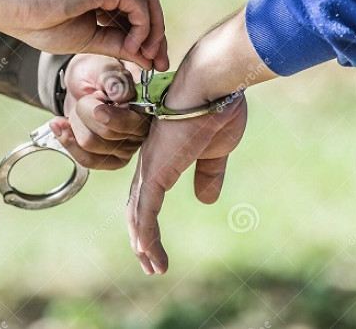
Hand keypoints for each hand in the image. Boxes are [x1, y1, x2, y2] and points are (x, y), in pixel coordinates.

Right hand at [0, 0, 167, 70]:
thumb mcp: (87, 38)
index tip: (152, 60)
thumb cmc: (36, 21)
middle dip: (157, 32)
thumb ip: (117, 44)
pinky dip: (141, 27)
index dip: (149, 32)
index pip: (137, 3)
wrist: (7, 4)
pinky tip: (131, 47)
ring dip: (153, 30)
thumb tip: (146, 59)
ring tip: (145, 57)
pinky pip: (137, 1)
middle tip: (158, 63)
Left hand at [48, 54, 149, 169]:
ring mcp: (125, 148)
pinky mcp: (109, 160)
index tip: (97, 106)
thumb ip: (112, 78)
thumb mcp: (104, 67)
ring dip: (76, 123)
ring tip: (79, 109)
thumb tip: (120, 95)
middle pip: (106, 133)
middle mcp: (140, 132)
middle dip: (85, 111)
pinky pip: (86, 160)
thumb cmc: (98, 73)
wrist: (84, 81)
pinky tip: (59, 125)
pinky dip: (67, 141)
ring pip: (90, 144)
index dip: (113, 118)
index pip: (132, 122)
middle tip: (87, 98)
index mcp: (145, 107)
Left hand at [126, 8, 277, 273]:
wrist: (213, 87)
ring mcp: (150, 168)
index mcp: (163, 157)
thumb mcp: (216, 151)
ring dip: (144, 244)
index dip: (148, 220)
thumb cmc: (216, 109)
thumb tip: (205, 199)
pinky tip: (150, 256)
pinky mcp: (156, 173)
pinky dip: (147, 238)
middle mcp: (150, 163)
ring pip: (138, 215)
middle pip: (138, 208)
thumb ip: (208, 174)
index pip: (148, 195)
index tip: (154, 242)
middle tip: (149, 262)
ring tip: (153, 267)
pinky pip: (146, 213)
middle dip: (142, 238)